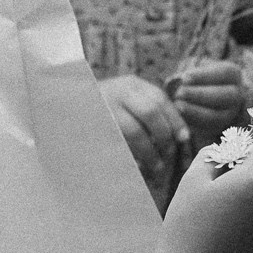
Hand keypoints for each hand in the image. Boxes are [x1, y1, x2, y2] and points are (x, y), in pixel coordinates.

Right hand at [99, 75, 185, 190]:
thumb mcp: (129, 99)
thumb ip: (151, 110)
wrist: (68, 105)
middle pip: (150, 113)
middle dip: (164, 136)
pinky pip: (117, 145)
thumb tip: (182, 136)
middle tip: (169, 155)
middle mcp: (118, 92)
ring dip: (149, 151)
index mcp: (131, 85)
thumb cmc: (106, 106)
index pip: (160, 100)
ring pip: (134, 131)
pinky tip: (137, 166)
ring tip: (156, 167)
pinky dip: (130, 157)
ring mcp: (104, 109)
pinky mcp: (95, 127)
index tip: (184, 139)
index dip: (175, 120)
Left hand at [168, 60, 246, 141]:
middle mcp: (237, 95)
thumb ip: (188, 74)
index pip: (224, 73)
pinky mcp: (220, 129)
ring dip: (196, 113)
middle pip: (225, 96)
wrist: (203, 96)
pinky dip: (194, 125)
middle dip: (200, 95)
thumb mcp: (195, 70)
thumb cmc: (197, 79)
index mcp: (233, 75)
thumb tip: (174, 82)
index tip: (184, 78)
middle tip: (179, 93)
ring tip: (177, 106)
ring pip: (218, 117)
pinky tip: (179, 119)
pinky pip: (209, 130)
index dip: (204, 76)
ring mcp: (231, 114)